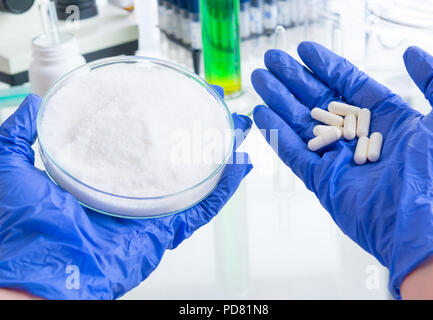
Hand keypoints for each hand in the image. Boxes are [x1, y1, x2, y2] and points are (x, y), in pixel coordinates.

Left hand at [0, 90, 251, 298]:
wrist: (35, 274)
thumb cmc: (19, 228)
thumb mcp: (12, 166)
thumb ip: (20, 133)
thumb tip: (34, 104)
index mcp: (98, 174)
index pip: (131, 138)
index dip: (151, 115)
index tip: (167, 92)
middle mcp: (128, 190)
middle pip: (168, 155)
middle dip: (191, 129)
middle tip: (210, 104)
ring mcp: (149, 210)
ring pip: (190, 179)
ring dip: (214, 154)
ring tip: (233, 130)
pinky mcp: (163, 231)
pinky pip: (199, 210)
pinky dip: (221, 191)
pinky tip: (237, 168)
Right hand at [251, 41, 432, 298]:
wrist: (424, 225)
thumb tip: (413, 54)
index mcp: (384, 119)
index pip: (347, 84)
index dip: (325, 66)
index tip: (304, 50)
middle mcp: (357, 137)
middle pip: (317, 100)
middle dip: (293, 79)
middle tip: (271, 60)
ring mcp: (337, 159)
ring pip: (300, 123)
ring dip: (278, 100)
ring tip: (259, 79)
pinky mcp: (321, 180)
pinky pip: (294, 153)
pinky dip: (276, 134)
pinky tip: (262, 115)